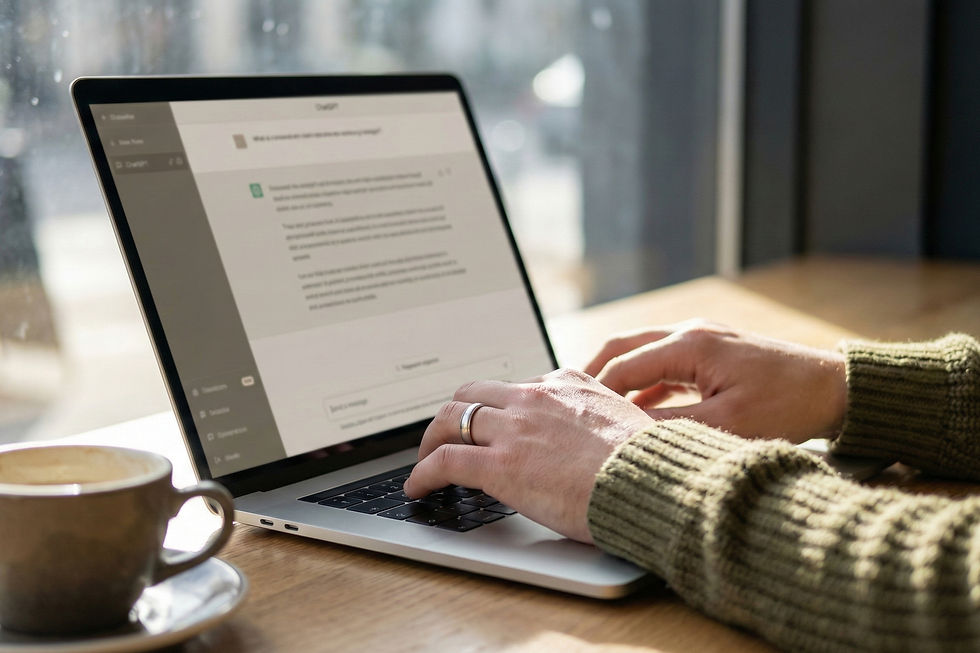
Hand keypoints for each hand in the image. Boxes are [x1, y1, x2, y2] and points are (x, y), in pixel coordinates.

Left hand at [403, 369, 655, 542]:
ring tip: (425, 460)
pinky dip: (423, 474)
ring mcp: (514, 429)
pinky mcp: (498, 464)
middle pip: (473, 393)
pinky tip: (418, 488)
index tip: (491, 424)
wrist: (650, 483)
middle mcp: (535, 397)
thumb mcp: (626, 421)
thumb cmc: (648, 465)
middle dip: (455, 414)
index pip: (516, 387)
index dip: (497, 408)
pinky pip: (444, 461)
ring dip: (432, 440)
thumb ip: (597, 418)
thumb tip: (592, 437)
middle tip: (447, 435)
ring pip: (451, 419)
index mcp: (567, 384)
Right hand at [584, 319, 846, 442]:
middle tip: (564, 400)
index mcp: (690, 344)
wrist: (837, 389)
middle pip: (622, 346)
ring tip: (591, 408)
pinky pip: (662, 364)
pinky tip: (633, 411)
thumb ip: (670, 427)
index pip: (623, 366)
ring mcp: (701, 339)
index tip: (571, 417)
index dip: (594, 393)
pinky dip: (641, 383)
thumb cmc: (789, 405)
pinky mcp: (711, 353)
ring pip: (640, 352)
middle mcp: (690, 333)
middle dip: (591, 373)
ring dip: (615, 377)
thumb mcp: (726, 424)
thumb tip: (624, 435)